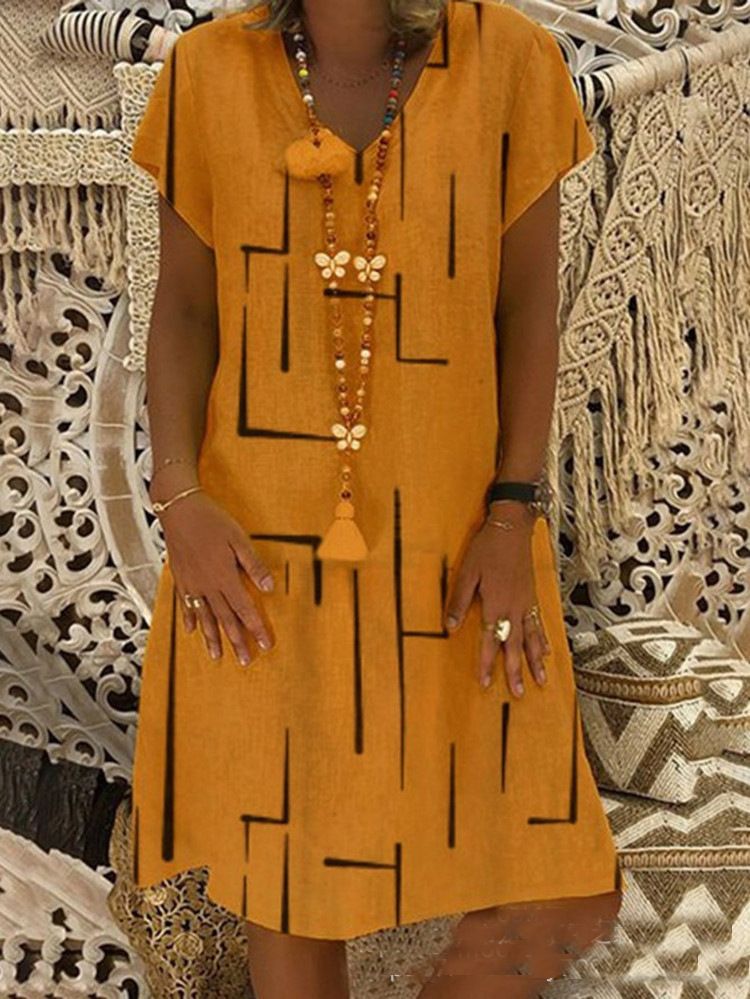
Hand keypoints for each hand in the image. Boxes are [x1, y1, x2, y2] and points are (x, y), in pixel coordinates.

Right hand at [155, 489, 275, 665]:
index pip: (244, 610)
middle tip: (244, 661)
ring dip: (211, 638)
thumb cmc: (211, 521)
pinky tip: (191, 631)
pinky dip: (189, 619)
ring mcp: (191, 584)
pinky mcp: (180, 578)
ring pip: (203, 617)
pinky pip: (185, 605)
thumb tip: (270, 587)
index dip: (255, 628)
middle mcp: (207, 586)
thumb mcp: (239, 539)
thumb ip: (253, 565)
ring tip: (217, 656)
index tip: (264, 645)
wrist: (179, 510)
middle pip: (225, 620)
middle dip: (236, 641)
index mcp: (225, 577)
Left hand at [443, 503, 550, 692]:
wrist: (512, 528)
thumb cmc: (486, 548)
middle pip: (515, 645)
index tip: (486, 683)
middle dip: (516, 671)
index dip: (488, 662)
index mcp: (496, 604)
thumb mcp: (466, 572)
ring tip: (540, 681)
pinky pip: (540, 624)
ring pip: (532, 638)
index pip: (490, 640)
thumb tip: (449, 626)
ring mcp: (526, 603)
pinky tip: (548, 652)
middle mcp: (514, 608)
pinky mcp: (533, 597)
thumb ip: (459, 601)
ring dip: (535, 661)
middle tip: (519, 694)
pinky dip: (544, 640)